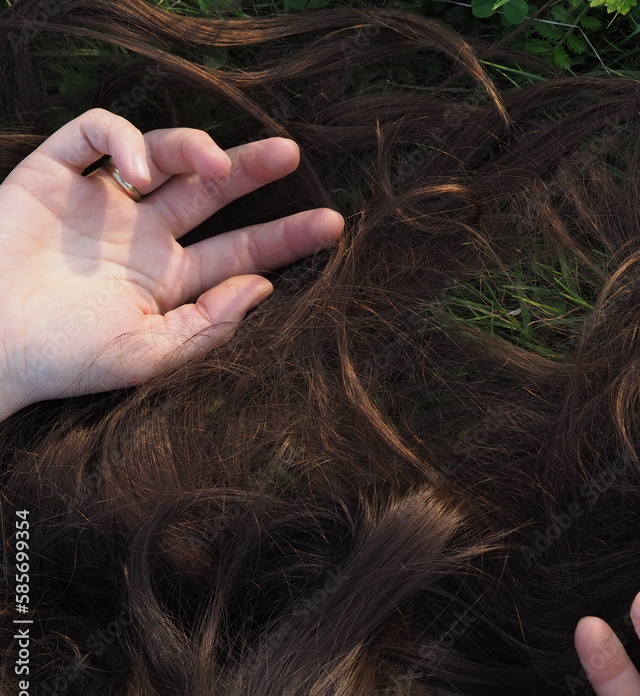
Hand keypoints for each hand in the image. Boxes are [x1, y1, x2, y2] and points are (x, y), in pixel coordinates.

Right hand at [0, 108, 342, 418]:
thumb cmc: (64, 359)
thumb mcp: (148, 354)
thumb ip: (208, 324)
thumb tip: (262, 287)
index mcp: (170, 279)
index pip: (240, 251)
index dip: (284, 237)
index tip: (330, 225)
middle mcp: (142, 237)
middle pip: (211, 194)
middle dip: (252, 171)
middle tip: (290, 154)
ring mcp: (101, 204)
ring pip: (162, 156)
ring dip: (193, 149)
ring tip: (212, 164)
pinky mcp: (54, 177)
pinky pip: (94, 136)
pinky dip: (124, 141)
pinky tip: (140, 173)